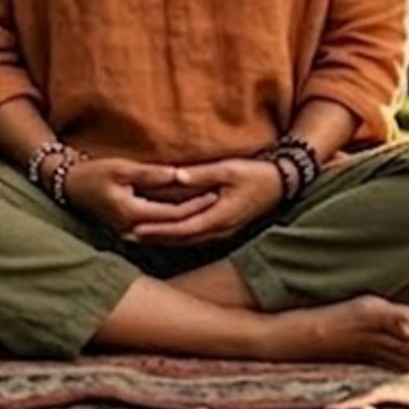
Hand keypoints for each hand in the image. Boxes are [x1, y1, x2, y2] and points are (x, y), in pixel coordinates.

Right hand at [66, 156, 211, 237]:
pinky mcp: (127, 230)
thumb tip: (178, 175)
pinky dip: (173, 220)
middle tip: (220, 200)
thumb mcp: (121, 168)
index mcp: (132, 213)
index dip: (196, 204)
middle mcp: (132, 229)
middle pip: (173, 225)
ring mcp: (129, 232)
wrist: (68, 187)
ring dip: (187, 218)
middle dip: (197, 213)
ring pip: (166, 228)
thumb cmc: (93, 173)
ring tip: (209, 205)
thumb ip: (150, 174)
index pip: (173, 213)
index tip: (216, 193)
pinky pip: (156, 227)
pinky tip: (187, 211)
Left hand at [124, 157, 284, 245]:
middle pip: (181, 239)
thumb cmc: (256, 173)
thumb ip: (201, 174)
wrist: (282, 183)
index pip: (181, 228)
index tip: (135, 229)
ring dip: (163, 238)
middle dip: (154, 238)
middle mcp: (220, 229)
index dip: (157, 229)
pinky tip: (165, 232)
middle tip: (126, 235)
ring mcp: (223, 231)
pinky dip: (177, 235)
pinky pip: (196, 235)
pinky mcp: (225, 227)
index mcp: (219, 217)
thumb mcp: (229, 169)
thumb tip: (175, 177)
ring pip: (187, 239)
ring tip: (139, 236)